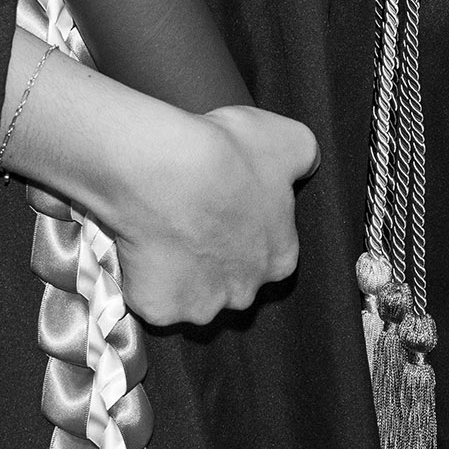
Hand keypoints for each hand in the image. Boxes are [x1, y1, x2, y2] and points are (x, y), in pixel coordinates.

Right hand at [104, 104, 317, 327]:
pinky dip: (145, 278)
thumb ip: (303, 159)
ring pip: (192, 294)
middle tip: (194, 216)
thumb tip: (305, 167)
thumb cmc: (227, 154)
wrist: (163, 170)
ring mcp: (200, 306)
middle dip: (217, 256)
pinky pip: (152, 298)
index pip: (270, 251)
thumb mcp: (288, 140)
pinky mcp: (158, 309)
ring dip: (182, 272)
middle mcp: (245, 292)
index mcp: (280, 258)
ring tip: (165, 229)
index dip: (246, 226)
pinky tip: (143, 246)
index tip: (226, 203)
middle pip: (232, 280)